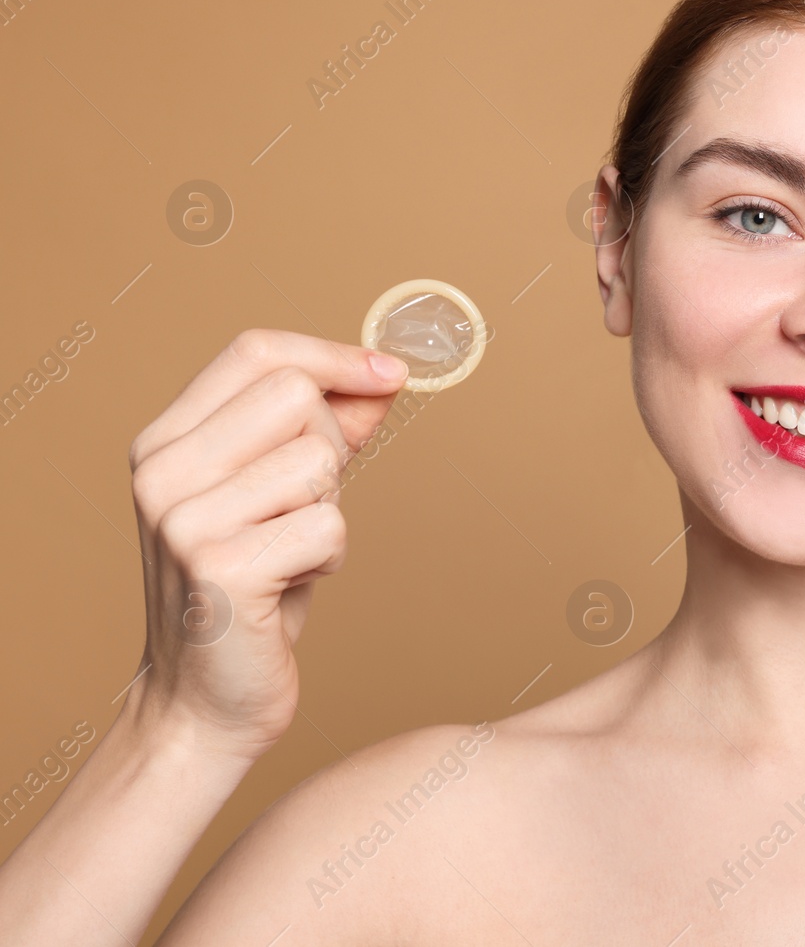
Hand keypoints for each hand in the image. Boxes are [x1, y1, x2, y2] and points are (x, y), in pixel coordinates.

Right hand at [124, 329, 408, 759]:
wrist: (203, 703)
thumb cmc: (250, 595)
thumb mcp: (280, 497)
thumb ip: (323, 432)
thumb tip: (382, 376)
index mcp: (166, 441)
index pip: (255, 352)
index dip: (334, 356)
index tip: (391, 373)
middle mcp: (162, 472)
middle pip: (295, 397)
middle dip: (331, 447)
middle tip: (305, 507)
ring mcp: (184, 520)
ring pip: (318, 464)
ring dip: (329, 512)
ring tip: (289, 554)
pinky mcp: (220, 569)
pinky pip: (328, 528)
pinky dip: (330, 559)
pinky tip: (290, 587)